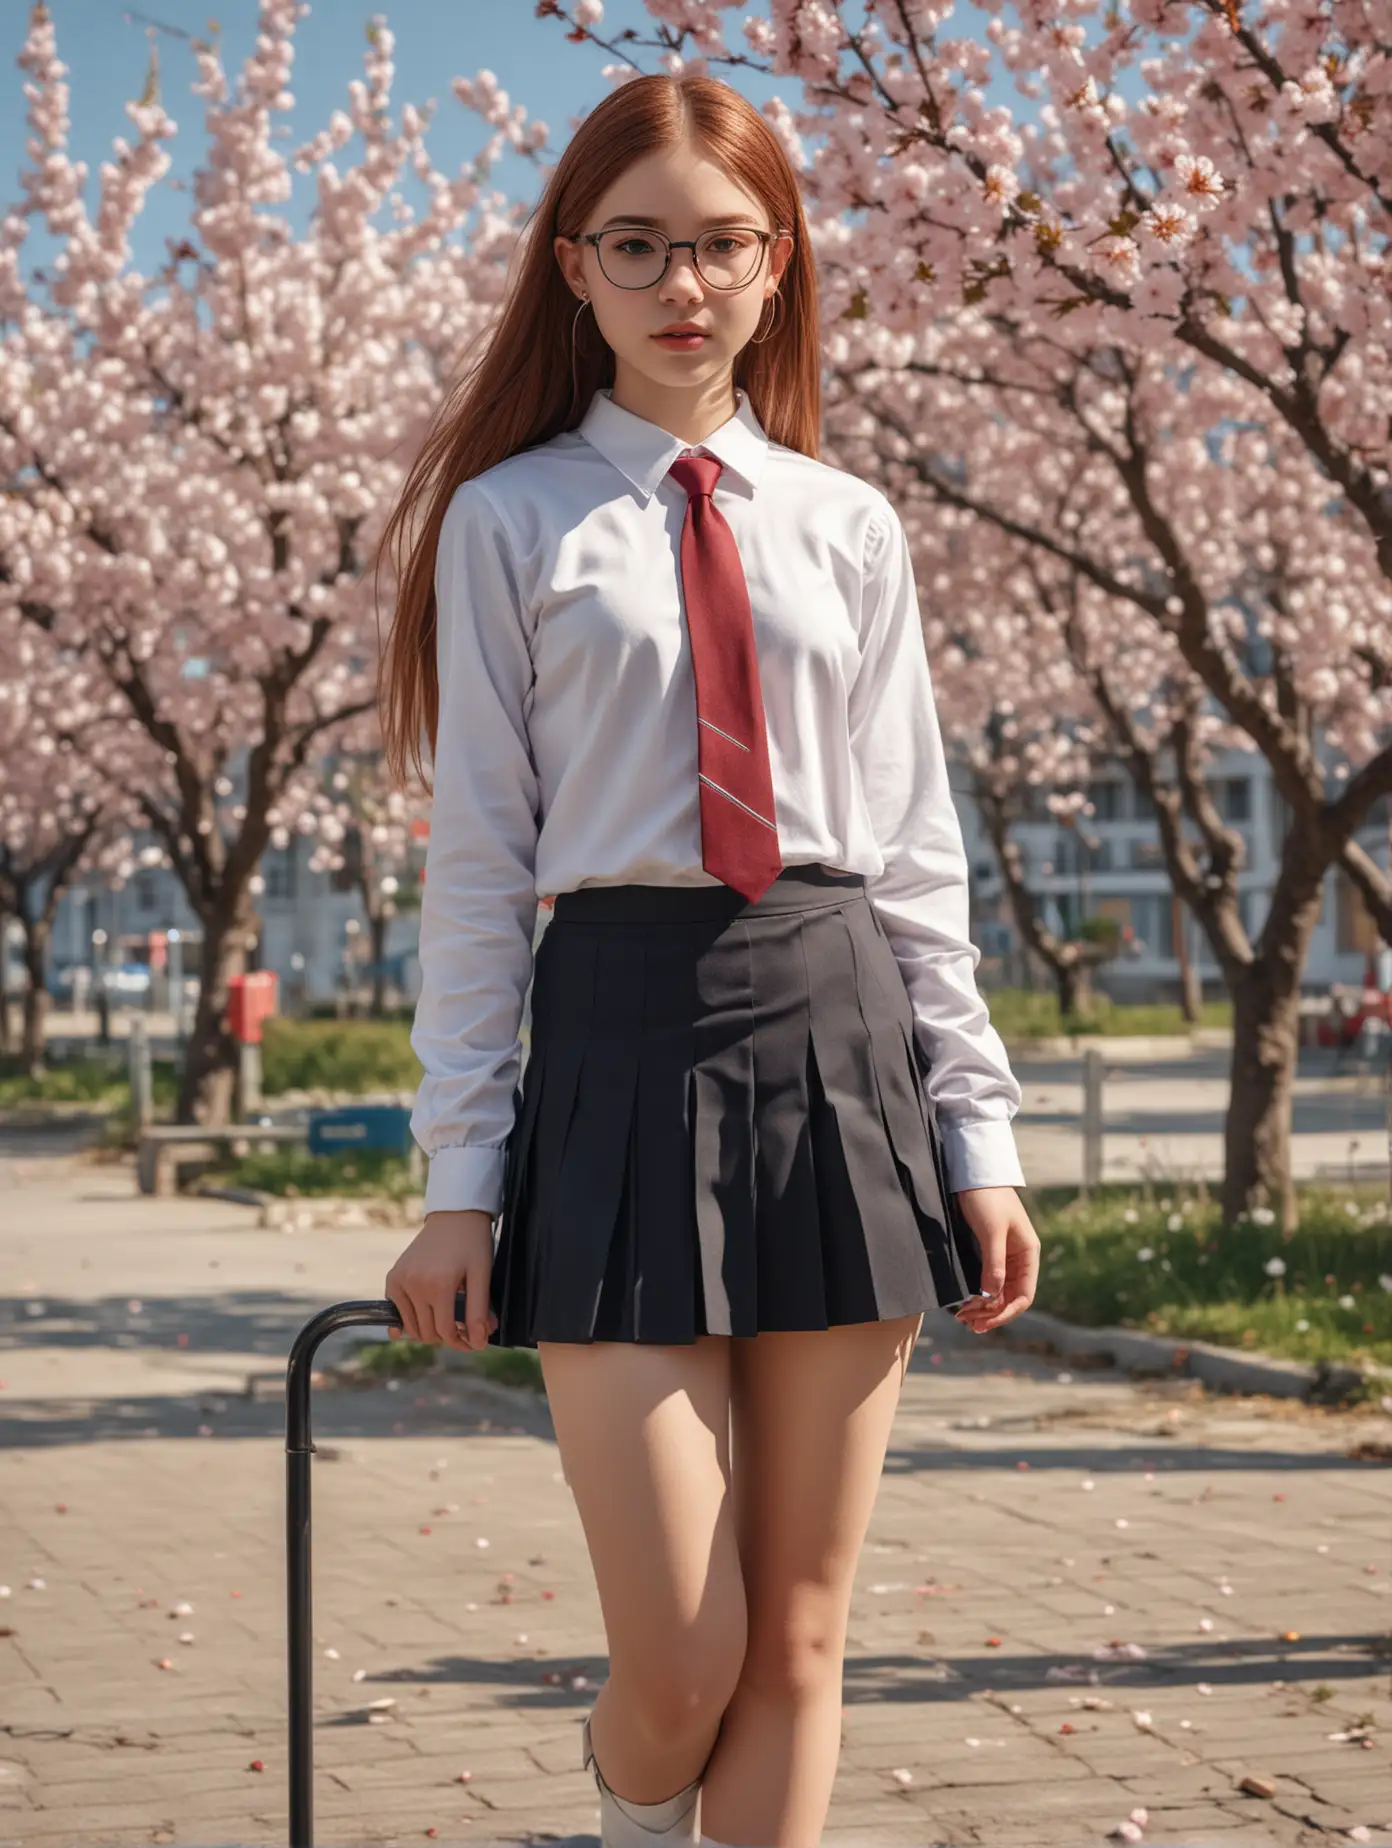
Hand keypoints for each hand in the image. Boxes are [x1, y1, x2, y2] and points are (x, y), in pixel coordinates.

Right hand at [384, 1208, 498, 1351]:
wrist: (454, 1215)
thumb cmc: (472, 1243)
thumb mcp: (482, 1275)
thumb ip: (479, 1311)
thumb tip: (478, 1343)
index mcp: (438, 1286)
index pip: (445, 1331)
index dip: (460, 1342)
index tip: (473, 1343)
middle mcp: (414, 1285)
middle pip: (427, 1332)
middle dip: (446, 1338)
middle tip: (463, 1332)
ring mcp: (400, 1281)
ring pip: (410, 1326)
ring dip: (428, 1331)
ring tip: (447, 1324)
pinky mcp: (393, 1277)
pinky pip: (396, 1310)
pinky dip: (409, 1319)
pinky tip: (423, 1318)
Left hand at [951, 1187, 1039, 1333]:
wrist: (973, 1173)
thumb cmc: (987, 1198)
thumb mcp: (991, 1231)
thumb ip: (993, 1264)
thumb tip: (991, 1298)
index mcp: (1028, 1254)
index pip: (1024, 1295)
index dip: (1006, 1313)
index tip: (985, 1322)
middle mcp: (1019, 1259)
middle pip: (1010, 1298)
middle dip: (991, 1313)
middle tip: (967, 1322)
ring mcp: (1004, 1257)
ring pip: (998, 1292)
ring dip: (984, 1308)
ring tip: (963, 1317)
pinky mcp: (988, 1252)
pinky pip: (987, 1282)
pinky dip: (978, 1295)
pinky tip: (966, 1303)